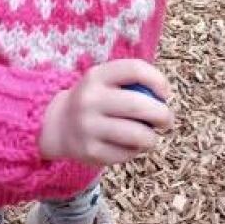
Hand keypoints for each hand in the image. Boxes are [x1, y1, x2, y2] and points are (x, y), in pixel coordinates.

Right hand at [39, 59, 172, 166]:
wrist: (58, 125)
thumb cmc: (95, 100)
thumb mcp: (104, 81)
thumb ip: (132, 82)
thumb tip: (164, 96)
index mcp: (96, 76)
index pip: (135, 69)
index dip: (158, 80)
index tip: (164, 93)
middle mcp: (90, 100)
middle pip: (138, 105)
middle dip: (162, 115)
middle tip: (166, 121)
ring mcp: (88, 127)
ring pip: (137, 135)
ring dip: (152, 138)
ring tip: (150, 137)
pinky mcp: (91, 152)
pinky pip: (126, 154)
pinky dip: (134, 151)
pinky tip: (128, 146)